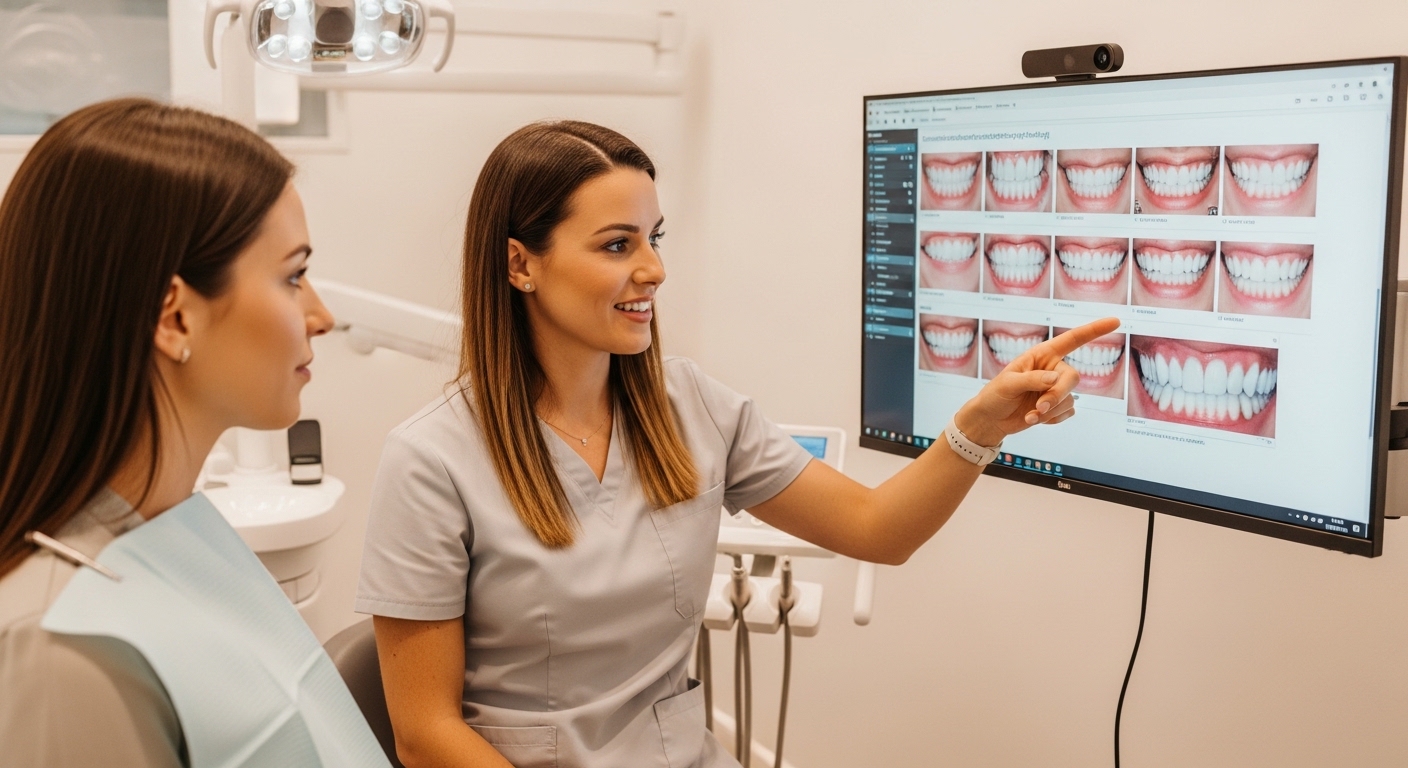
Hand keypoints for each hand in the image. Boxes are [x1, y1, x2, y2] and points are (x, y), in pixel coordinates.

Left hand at [953, 317, 1121, 445]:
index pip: (1072, 340)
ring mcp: (1056, 389)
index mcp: (1042, 355)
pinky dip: (1051, 420)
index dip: (1094, 330)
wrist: (991, 420)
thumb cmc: (995, 396)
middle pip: (1072, 378)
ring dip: (1050, 411)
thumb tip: (1056, 379)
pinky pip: (1067, 413)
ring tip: (1029, 415)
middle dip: (1057, 395)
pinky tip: (1034, 419)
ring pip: (1069, 399)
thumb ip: (1032, 379)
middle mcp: (1053, 370)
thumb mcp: (1008, 384)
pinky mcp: (1058, 407)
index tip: (1116, 321)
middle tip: (1040, 407)